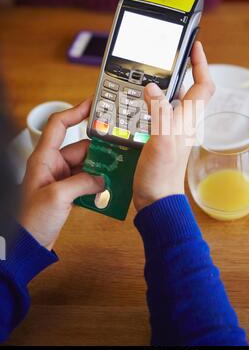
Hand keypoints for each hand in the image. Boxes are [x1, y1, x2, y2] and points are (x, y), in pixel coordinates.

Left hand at [20, 98, 103, 249]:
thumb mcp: (57, 197)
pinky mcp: (66, 192)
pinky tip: (109, 189)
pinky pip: (86, 181)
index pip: (59, 125)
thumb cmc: (32, 219)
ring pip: (86, 165)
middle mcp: (52, 164)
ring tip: (118, 171)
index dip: (75, 111)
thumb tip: (102, 178)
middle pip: (81, 147)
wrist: (27, 245)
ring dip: (101, 169)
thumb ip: (82, 183)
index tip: (93, 104)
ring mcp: (60, 178)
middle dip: (99, 150)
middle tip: (119, 150)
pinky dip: (97, 184)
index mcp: (44, 158)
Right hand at [133, 41, 214, 210]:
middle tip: (161, 60)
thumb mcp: (162, 139)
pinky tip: (132, 104)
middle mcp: (183, 121)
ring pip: (169, 100)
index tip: (195, 46)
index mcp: (189, 119)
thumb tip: (152, 88)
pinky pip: (155, 113)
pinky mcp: (159, 137)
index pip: (204, 85)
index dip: (202, 64)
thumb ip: (159, 111)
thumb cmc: (162, 174)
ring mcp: (171, 129)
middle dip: (176, 72)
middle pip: (186, 89)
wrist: (155, 198)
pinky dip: (145, 104)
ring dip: (158, 87)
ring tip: (142, 78)